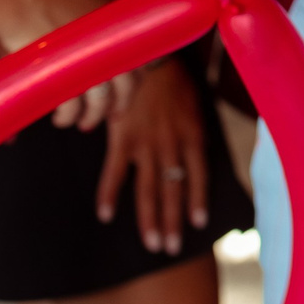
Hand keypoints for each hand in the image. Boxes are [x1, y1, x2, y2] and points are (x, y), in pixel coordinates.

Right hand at [0, 0, 129, 128]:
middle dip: (118, 105)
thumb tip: (97, 40)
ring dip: (92, 117)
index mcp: (116, 28)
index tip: (126, 95)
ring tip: (80, 123)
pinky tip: (61, 118)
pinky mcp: (65, 73)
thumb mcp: (82, 5)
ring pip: (100, 100)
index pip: (140, 62)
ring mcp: (88, 59)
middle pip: (126, 86)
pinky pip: (73, 104)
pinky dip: (68, 116)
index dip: (134, 84)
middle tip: (110, 116)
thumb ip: (94, 26)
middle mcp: (108, 44)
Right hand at [97, 56, 209, 253]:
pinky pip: (114, 171)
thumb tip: (192, 155)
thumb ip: (192, 131)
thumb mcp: (194, 104)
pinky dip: (108, 194)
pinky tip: (104, 215)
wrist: (145, 55)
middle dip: (173, 222)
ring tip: (152, 244)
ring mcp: (146, 144)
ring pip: (149, 189)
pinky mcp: (122, 138)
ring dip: (150, 219)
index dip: (197, 201)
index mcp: (194, 136)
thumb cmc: (172, 79)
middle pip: (173, 190)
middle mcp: (172, 145)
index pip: (198, 176)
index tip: (199, 225)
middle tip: (171, 249)